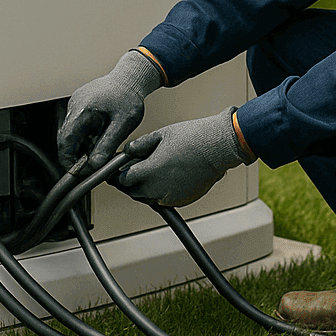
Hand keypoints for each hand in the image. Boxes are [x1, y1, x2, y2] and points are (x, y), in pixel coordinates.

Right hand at [57, 50, 163, 168]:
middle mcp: (74, 106)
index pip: (66, 142)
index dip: (69, 160)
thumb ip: (107, 145)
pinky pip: (77, 125)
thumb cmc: (129, 97)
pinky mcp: (79, 105)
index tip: (79, 173)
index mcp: (82, 111)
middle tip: (92, 167)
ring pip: (72, 133)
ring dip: (82, 146)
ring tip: (100, 152)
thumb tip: (95, 164)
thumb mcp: (123, 125)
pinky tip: (99, 139)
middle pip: (66, 139)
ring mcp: (75, 104)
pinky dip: (85, 136)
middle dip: (77, 155)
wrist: (131, 77)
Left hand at [117, 108, 251, 206]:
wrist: (218, 147)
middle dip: (129, 183)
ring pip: (148, 198)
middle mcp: (158, 188)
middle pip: (133, 192)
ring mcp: (171, 197)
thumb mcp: (161, 135)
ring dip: (143, 189)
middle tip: (130, 171)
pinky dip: (160, 193)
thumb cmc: (193, 138)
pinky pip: (164, 201)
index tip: (117, 170)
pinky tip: (165, 179)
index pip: (123, 180)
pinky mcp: (182, 200)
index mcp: (150, 171)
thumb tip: (127, 151)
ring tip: (149, 174)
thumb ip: (140, 145)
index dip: (118, 175)